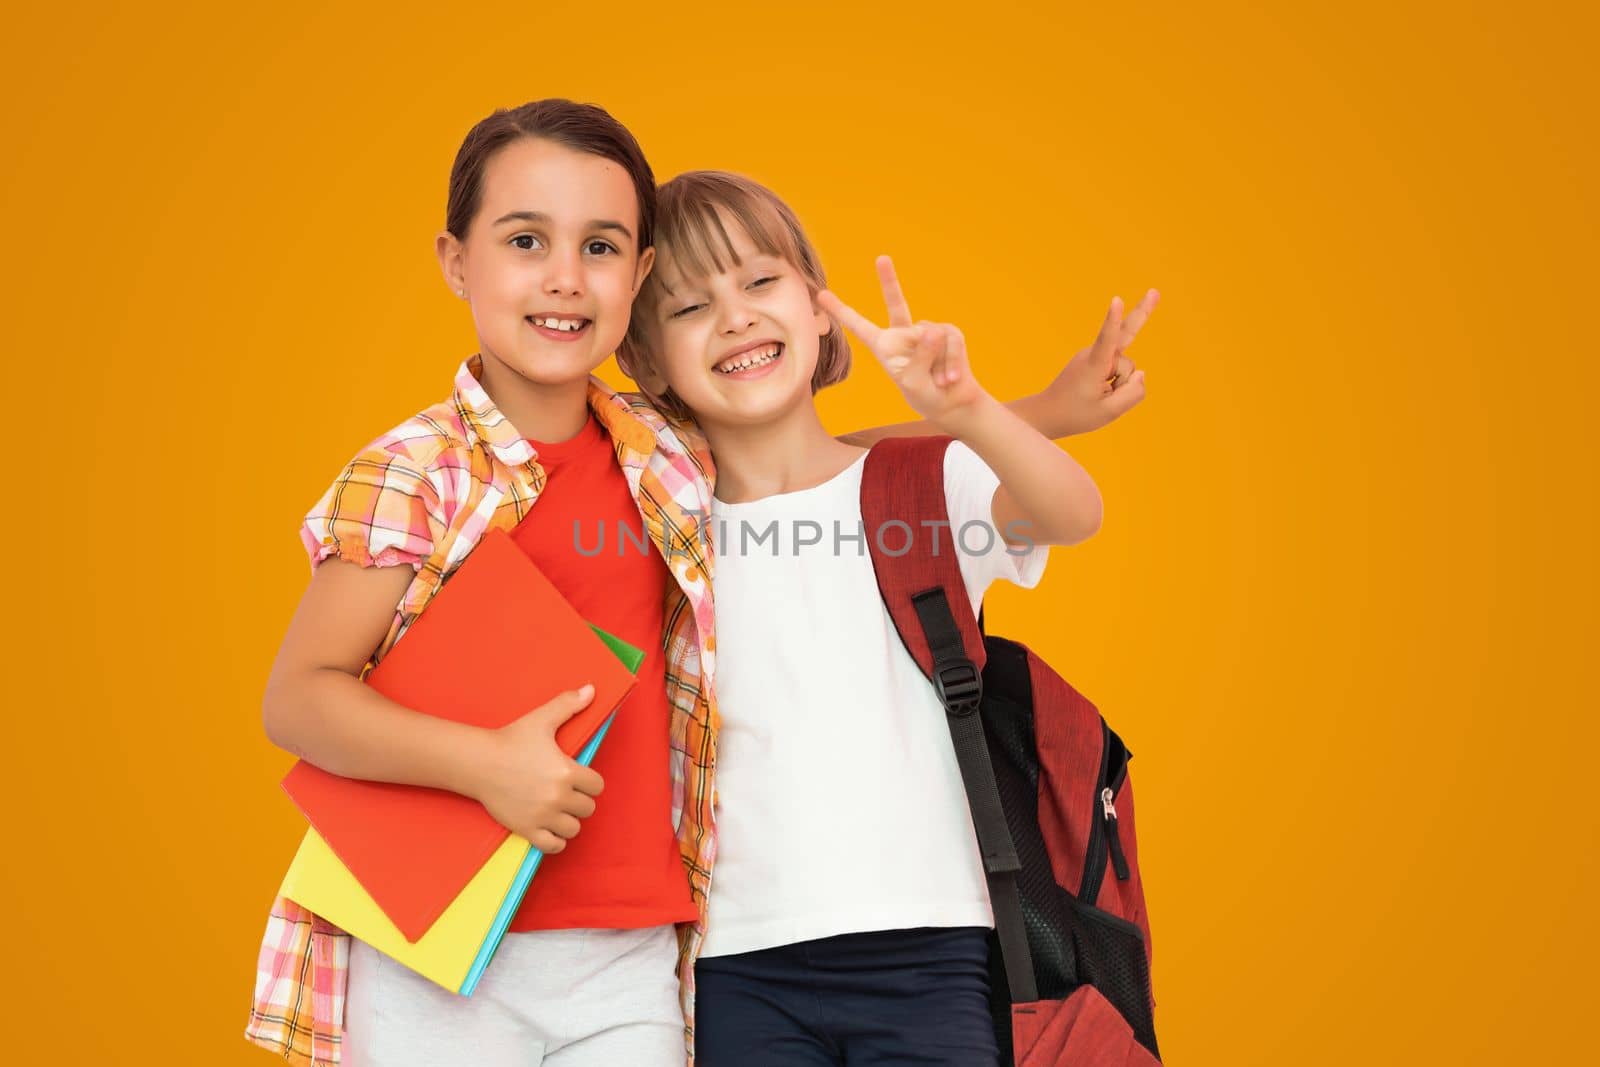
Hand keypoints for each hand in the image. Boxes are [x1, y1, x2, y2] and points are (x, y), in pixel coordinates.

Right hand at [475, 685, 604, 853]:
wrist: (478, 762)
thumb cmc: (511, 740)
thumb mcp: (542, 719)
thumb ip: (569, 705)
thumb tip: (592, 690)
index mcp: (567, 772)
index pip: (597, 786)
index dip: (589, 781)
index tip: (577, 776)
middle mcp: (557, 797)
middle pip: (587, 808)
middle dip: (579, 799)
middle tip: (565, 791)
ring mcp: (542, 816)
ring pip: (573, 828)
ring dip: (568, 820)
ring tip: (558, 808)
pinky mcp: (527, 829)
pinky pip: (554, 845)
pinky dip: (555, 840)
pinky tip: (549, 827)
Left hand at [818, 257, 991, 430]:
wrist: (952, 402)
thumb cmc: (925, 395)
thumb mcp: (915, 382)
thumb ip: (921, 356)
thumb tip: (933, 329)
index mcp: (884, 347)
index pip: (859, 326)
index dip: (841, 311)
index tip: (821, 295)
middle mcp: (903, 334)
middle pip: (895, 302)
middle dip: (889, 280)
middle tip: (882, 258)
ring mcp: (926, 332)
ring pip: (934, 335)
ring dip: (940, 363)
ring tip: (941, 381)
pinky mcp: (947, 333)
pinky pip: (952, 339)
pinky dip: (954, 361)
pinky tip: (952, 378)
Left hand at [1037, 289, 1158, 436]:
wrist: (1049, 413)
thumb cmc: (1075, 414)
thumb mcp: (1108, 412)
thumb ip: (1132, 393)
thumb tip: (1142, 373)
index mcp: (1093, 365)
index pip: (1106, 339)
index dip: (1113, 320)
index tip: (1116, 300)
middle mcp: (1094, 354)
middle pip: (1125, 333)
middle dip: (1142, 312)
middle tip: (1155, 291)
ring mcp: (1096, 355)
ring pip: (1126, 366)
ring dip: (1121, 383)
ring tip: (1101, 396)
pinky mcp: (1097, 359)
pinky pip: (1118, 368)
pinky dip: (1117, 381)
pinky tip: (1103, 390)